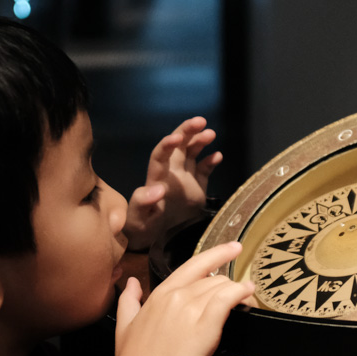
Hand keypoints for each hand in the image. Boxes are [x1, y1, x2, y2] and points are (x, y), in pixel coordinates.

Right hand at [112, 241, 252, 355]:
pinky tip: (248, 294)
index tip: (232, 248)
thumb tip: (131, 283)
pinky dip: (240, 293)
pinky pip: (227, 299)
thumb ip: (129, 302)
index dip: (216, 254)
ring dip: (238, 291)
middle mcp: (175, 297)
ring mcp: (190, 310)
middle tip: (244, 290)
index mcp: (159, 295)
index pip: (192, 266)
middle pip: (212, 278)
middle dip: (229, 283)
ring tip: (248, 300)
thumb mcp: (124, 328)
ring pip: (222, 288)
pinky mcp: (205, 327)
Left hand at [124, 117, 221, 250]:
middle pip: (178, 146)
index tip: (177, 137)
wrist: (154, 235)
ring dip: (200, 141)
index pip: (160, 155)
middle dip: (187, 131)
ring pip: (192, 152)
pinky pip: (204, 169)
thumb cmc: (141, 225)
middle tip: (200, 121)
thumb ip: (143, 203)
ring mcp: (184, 177)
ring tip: (211, 133)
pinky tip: (218, 156)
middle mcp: (170, 172)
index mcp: (156, 177)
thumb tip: (157, 190)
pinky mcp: (196, 186)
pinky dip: (211, 161)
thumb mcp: (138, 217)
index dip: (167, 145)